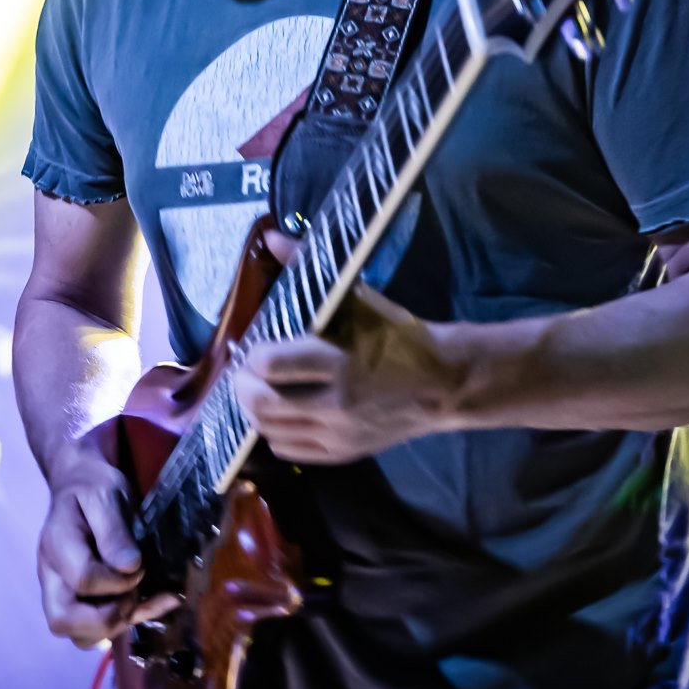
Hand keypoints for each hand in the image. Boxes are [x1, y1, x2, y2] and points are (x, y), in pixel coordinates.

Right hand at [36, 442, 179, 647]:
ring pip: (77, 635)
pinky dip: (125, 624)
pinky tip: (152, 604)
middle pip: (62, 621)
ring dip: (115, 625)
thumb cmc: (92, 487)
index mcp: (56, 544)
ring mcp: (60, 592)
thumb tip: (129, 567)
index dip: (118, 579)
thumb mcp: (106, 494)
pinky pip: (94, 633)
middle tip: (133, 593)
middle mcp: (51, 575)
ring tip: (138, 598)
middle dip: (107, 618)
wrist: (80, 485)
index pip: (83, 579)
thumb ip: (114, 530)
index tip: (138, 564)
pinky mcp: (76, 601)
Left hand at [237, 227, 463, 463]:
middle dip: (242, 385)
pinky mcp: (345, 452)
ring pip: (270, 430)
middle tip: (243, 370)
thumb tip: (269, 236)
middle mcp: (338, 403)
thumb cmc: (400, 334)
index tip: (250, 346)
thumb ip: (308, 266)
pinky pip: (289, 450)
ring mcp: (341, 433)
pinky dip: (272, 433)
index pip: (270, 365)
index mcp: (341, 359)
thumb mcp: (358, 298)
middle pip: (262, 403)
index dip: (251, 356)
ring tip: (256, 389)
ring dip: (253, 409)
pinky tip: (276, 414)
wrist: (447, 382)